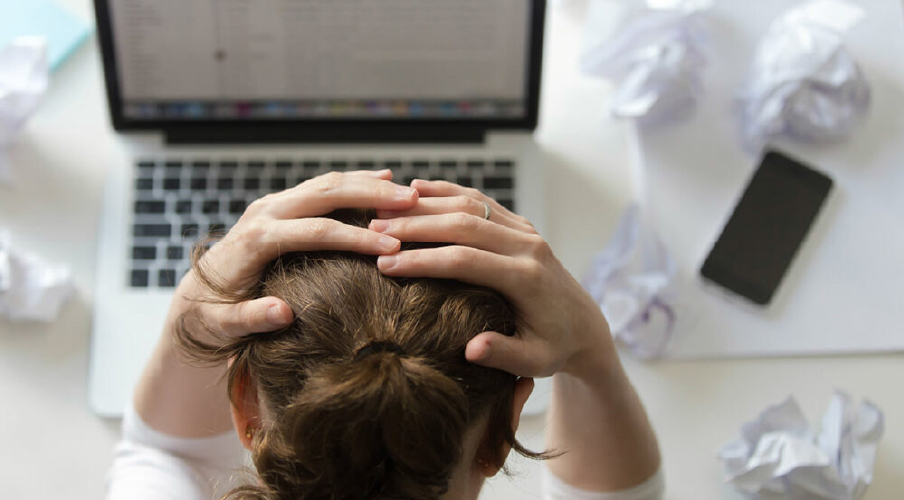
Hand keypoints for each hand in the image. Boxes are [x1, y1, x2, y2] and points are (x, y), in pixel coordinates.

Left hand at [171, 170, 418, 343]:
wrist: (193, 296)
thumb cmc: (211, 316)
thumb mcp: (223, 326)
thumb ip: (250, 319)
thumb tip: (283, 313)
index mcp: (255, 240)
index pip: (316, 232)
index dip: (356, 238)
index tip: (392, 247)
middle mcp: (264, 213)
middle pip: (326, 194)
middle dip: (371, 196)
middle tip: (411, 202)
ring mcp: (272, 204)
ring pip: (326, 183)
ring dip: (368, 184)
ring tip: (408, 192)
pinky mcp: (280, 204)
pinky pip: (322, 187)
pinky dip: (354, 182)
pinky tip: (383, 179)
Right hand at [369, 180, 615, 378]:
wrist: (584, 325)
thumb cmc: (555, 347)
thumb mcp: (535, 362)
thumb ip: (504, 355)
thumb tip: (472, 349)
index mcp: (527, 277)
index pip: (466, 260)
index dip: (423, 260)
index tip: (386, 265)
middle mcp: (527, 245)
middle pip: (463, 224)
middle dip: (415, 226)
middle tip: (372, 230)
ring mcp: (524, 230)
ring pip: (469, 203)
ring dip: (424, 204)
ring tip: (382, 210)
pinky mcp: (519, 224)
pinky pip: (479, 199)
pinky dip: (446, 191)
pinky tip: (415, 189)